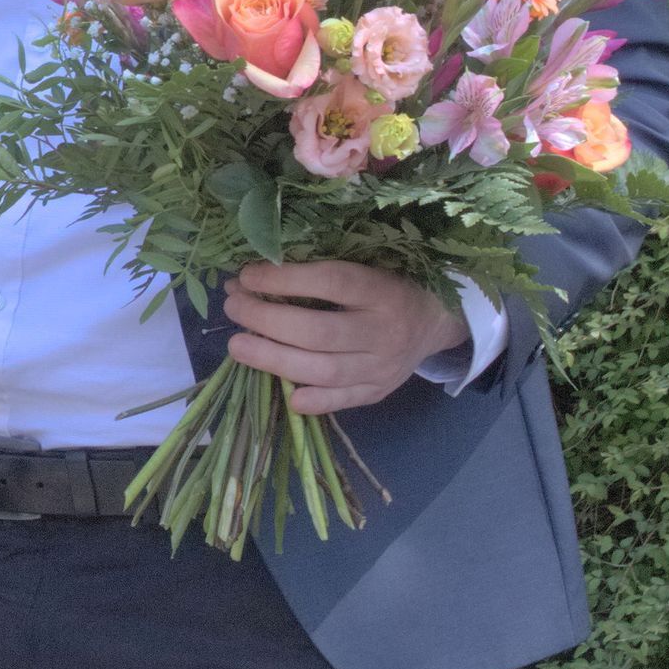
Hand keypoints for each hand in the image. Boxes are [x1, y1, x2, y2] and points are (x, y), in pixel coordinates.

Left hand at [224, 261, 467, 414]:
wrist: (434, 322)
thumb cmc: (387, 285)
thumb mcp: (367, 267)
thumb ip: (320, 273)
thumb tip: (252, 276)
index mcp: (383, 291)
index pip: (330, 282)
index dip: (284, 279)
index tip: (247, 275)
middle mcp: (385, 331)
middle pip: (319, 332)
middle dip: (267, 321)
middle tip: (234, 308)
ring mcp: (382, 367)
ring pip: (323, 371)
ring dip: (273, 360)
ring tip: (237, 345)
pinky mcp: (378, 391)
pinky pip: (341, 401)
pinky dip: (311, 400)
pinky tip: (284, 393)